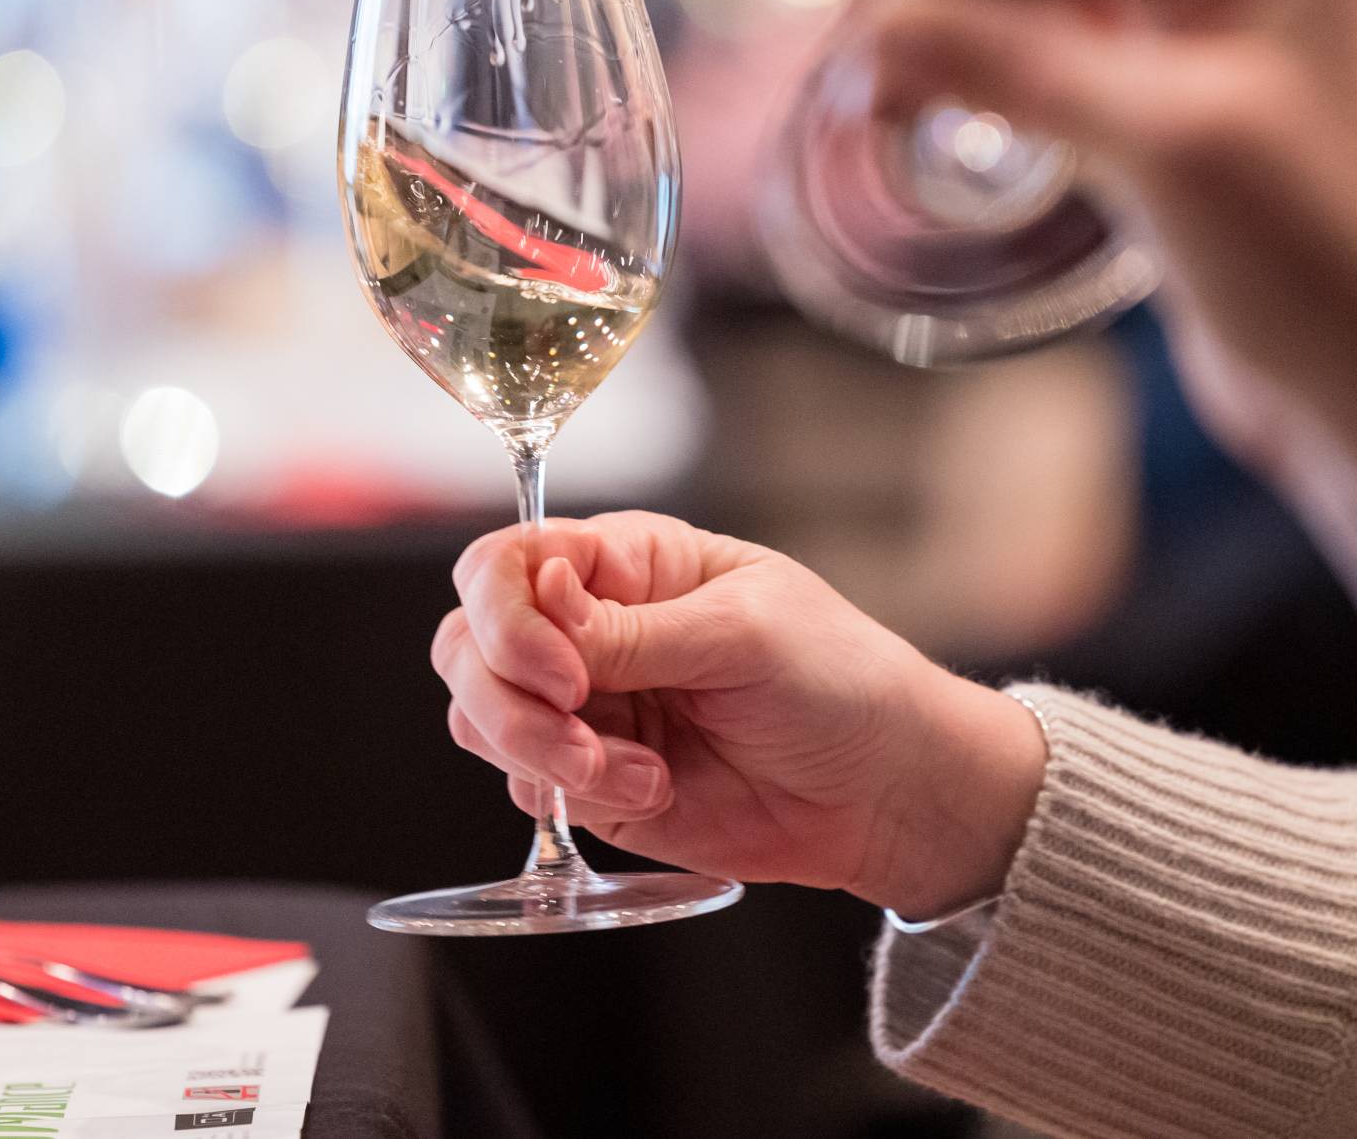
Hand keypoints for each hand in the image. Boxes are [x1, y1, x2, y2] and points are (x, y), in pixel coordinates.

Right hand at [434, 511, 1045, 918]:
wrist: (887, 793)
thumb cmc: (839, 681)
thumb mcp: (743, 634)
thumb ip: (631, 630)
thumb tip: (540, 598)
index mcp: (626, 562)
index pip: (508, 562)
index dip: (508, 613)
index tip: (563, 671)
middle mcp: (587, 629)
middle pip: (470, 641)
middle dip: (507, 694)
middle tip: (580, 724)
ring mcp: (585, 707)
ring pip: (480, 716)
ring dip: (537, 749)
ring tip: (627, 769)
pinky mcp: (593, 779)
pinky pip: (526, 784)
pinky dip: (572, 795)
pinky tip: (656, 788)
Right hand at [863, 0, 1356, 838]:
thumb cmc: (1323, 257)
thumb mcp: (1163, 141)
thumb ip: (1012, 63)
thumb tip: (870, 21)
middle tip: (865, 33)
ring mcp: (1191, 25)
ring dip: (949, 6)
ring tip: (880, 85)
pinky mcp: (1159, 102)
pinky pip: (1044, 40)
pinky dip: (977, 61)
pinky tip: (925, 110)